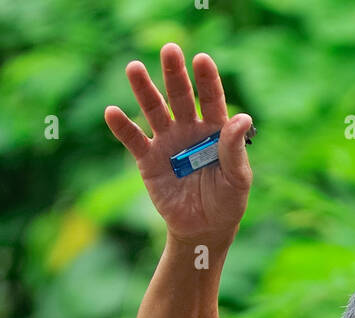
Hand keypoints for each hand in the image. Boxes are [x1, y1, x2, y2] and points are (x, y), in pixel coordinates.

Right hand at [104, 43, 252, 245]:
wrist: (204, 229)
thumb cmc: (227, 202)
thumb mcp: (238, 179)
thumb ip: (235, 150)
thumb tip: (242, 118)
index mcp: (215, 128)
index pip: (212, 99)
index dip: (207, 80)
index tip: (201, 60)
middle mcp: (189, 128)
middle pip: (181, 96)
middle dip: (175, 75)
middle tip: (169, 50)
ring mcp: (167, 141)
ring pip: (154, 110)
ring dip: (144, 90)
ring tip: (134, 68)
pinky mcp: (149, 160)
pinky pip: (134, 140)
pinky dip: (122, 127)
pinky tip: (112, 112)